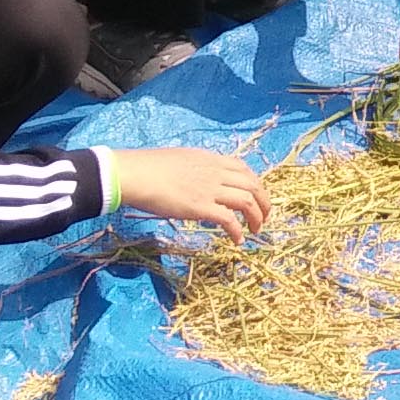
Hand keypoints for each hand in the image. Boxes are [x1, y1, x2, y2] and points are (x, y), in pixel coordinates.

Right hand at [109, 146, 269, 239]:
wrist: (135, 174)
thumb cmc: (149, 167)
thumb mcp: (180, 160)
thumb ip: (195, 168)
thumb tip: (197, 180)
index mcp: (210, 159)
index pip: (243, 168)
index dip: (255, 184)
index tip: (256, 196)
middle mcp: (215, 172)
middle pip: (253, 185)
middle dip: (264, 202)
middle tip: (264, 217)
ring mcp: (209, 189)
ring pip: (247, 201)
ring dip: (256, 217)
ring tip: (255, 230)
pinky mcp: (201, 207)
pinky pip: (230, 220)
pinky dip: (238, 231)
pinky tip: (237, 240)